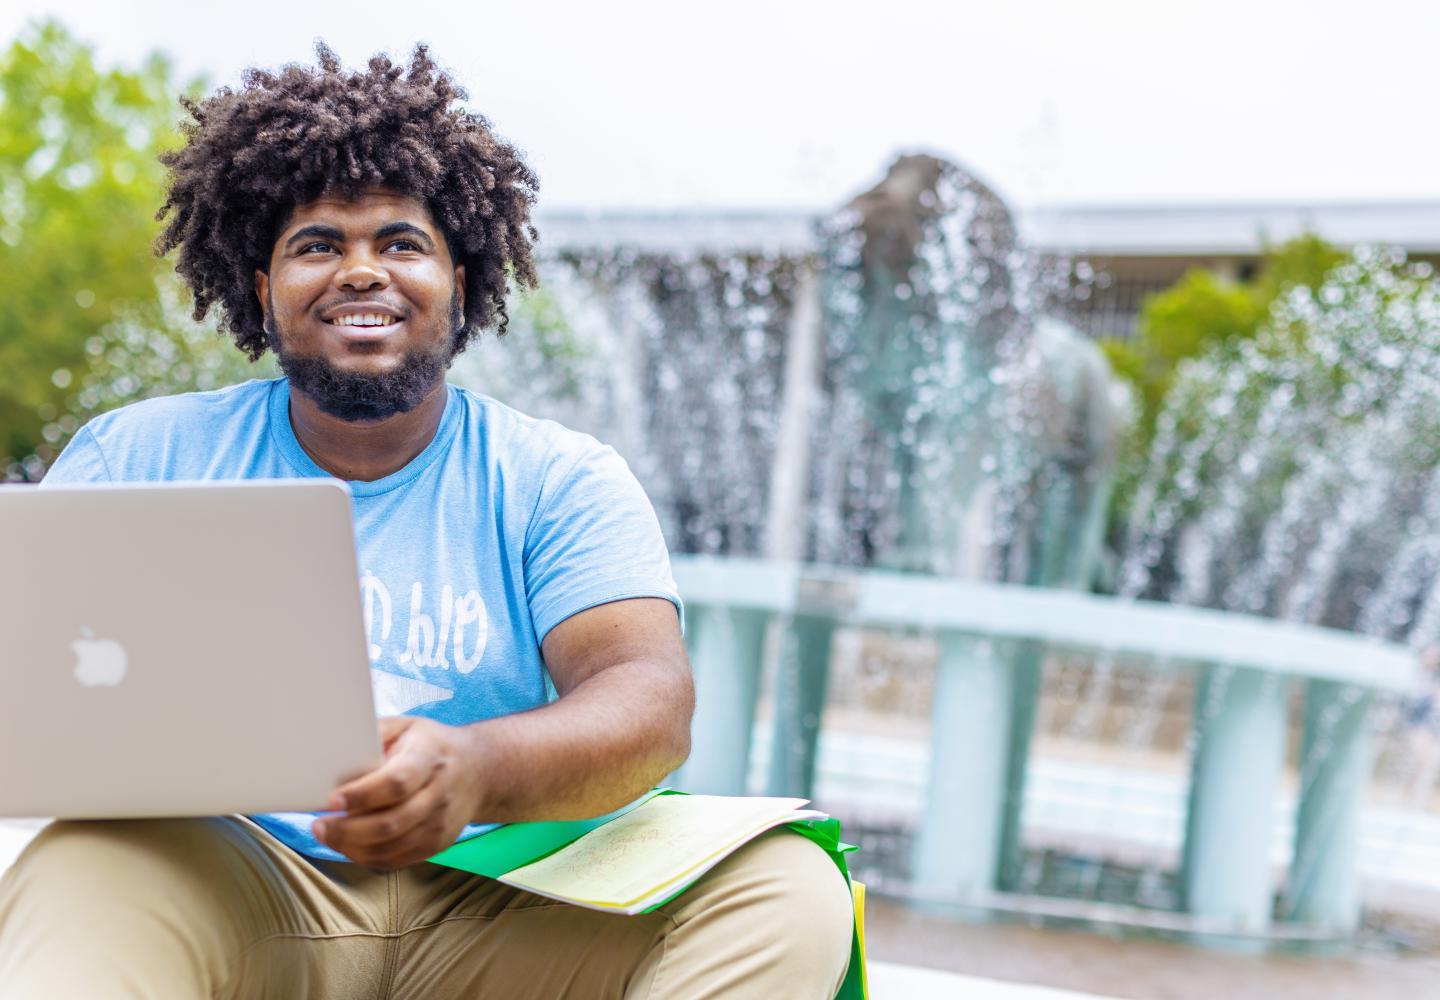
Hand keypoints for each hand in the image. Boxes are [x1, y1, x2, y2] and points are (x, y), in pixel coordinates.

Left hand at [313, 716, 482, 868]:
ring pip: (392, 847)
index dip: (362, 795)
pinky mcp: (437, 843)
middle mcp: (439, 793)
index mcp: (429, 758)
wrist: (477, 770)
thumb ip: (374, 735)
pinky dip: (367, 857)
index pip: (396, 782)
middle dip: (349, 830)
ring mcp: (440, 823)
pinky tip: (349, 846)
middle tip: (320, 826)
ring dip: (353, 847)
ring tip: (328, 836)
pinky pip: (397, 860)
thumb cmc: (430, 746)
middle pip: (392, 822)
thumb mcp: (406, 726)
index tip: (332, 800)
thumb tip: (335, 752)